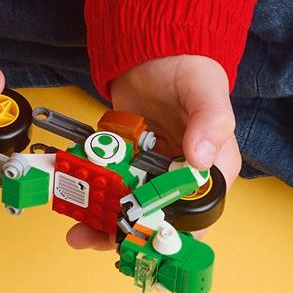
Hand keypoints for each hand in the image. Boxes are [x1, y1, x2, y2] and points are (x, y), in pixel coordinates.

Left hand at [65, 54, 241, 251]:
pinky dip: (95, 201)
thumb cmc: (190, 70)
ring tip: (80, 233)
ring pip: (132, 211)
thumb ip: (210, 121)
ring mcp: (153, 175)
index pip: (199, 216)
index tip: (146, 240)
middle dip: (130, 235)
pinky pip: (112, 190)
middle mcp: (184, 180)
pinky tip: (78, 208)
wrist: (155, 53)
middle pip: (160, 221)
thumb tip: (201, 158)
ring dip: (106, 225)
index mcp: (214, 170)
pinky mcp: (128, 166)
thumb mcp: (205, 90)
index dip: (174, 235)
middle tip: (100, 240)